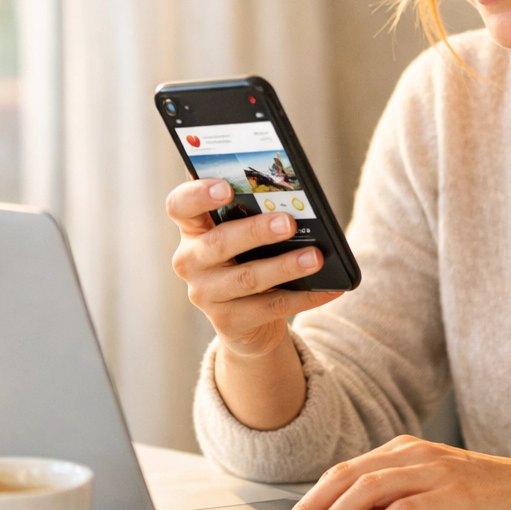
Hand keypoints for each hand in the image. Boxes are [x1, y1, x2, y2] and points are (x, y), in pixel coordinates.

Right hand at [166, 178, 342, 358]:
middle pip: (218, 243)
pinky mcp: (228, 322)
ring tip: (316, 257)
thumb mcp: (245, 236)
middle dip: (256, 231)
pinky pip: (271, 307)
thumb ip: (258, 215)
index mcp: (193, 230)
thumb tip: (299, 203)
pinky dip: (305, 297)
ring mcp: (206, 295)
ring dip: (285, 266)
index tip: (227, 187)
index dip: (198, 195)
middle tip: (288, 223)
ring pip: (248, 278)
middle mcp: (191, 261)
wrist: (248, 320)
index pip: (180, 206)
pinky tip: (330, 289)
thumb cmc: (249, 260)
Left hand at [273, 435, 510, 509]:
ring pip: (367, 489)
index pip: (344, 471)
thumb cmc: (489, 497)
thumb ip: (396, 498)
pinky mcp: (453, 494)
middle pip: (346, 476)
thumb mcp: (433, 490)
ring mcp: (434, 471)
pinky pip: (403, 508)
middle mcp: (414, 454)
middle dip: (309, 508)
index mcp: (405, 450)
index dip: (310, 499)